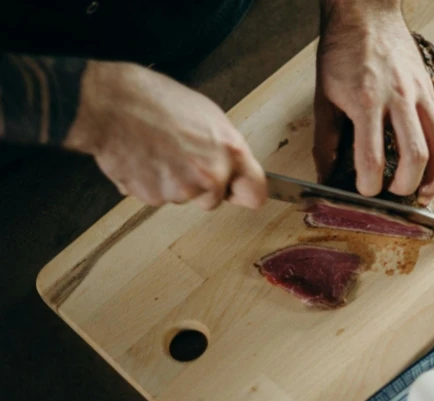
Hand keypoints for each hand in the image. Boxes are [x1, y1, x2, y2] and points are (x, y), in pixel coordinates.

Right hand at [63, 61, 266, 209]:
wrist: (111, 104)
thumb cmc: (157, 101)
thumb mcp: (208, 116)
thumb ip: (225, 149)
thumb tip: (233, 167)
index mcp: (230, 151)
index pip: (256, 193)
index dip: (246, 193)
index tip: (240, 192)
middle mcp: (211, 174)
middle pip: (214, 199)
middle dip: (201, 187)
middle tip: (182, 158)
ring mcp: (182, 189)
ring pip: (183, 197)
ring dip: (172, 182)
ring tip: (159, 151)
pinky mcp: (154, 197)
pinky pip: (157, 197)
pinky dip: (150, 183)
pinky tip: (143, 158)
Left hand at [314, 0, 433, 204]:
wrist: (366, 14)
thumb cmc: (342, 51)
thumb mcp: (323, 97)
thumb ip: (324, 141)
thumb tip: (325, 175)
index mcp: (365, 102)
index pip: (373, 157)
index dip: (369, 185)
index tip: (365, 192)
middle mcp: (397, 99)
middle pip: (415, 155)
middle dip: (405, 186)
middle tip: (392, 195)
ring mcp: (418, 94)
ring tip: (423, 194)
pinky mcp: (429, 91)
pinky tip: (432, 169)